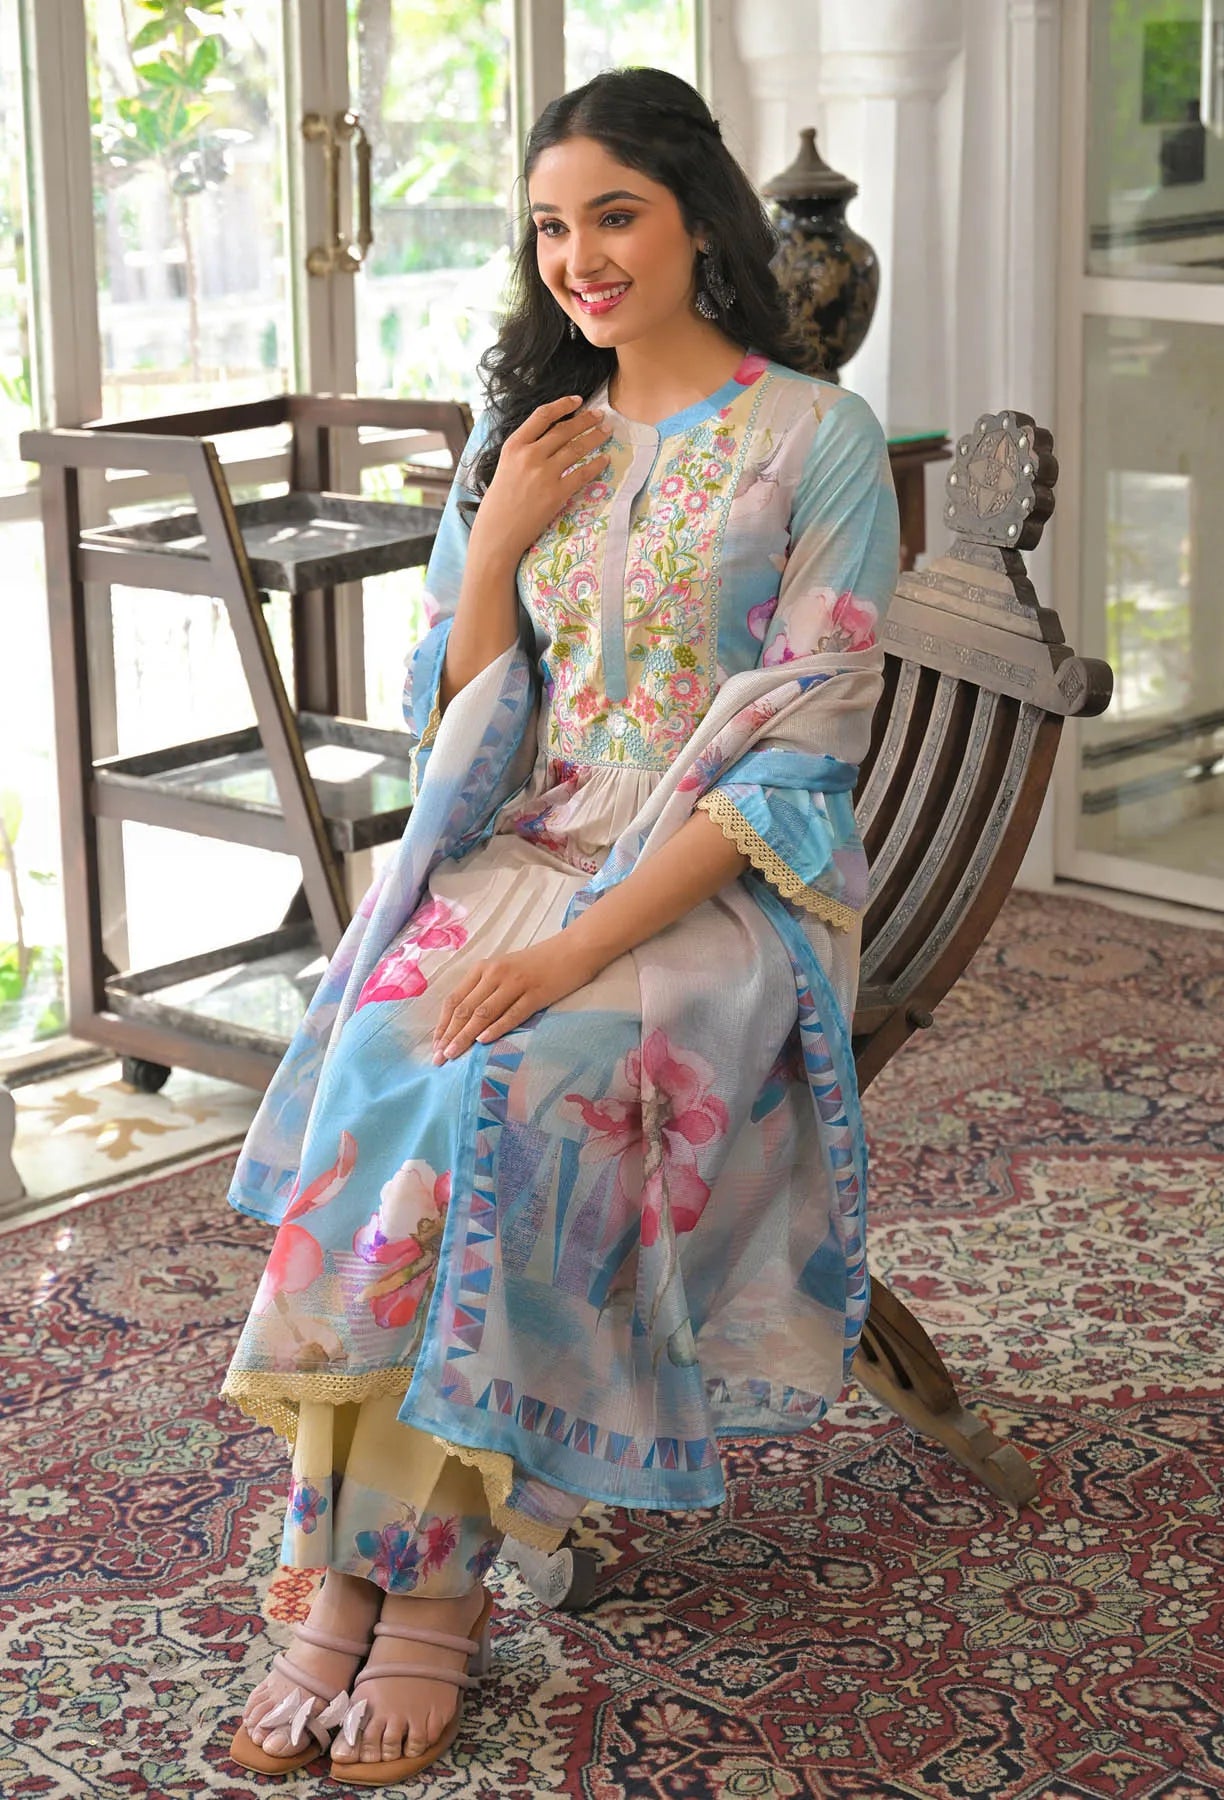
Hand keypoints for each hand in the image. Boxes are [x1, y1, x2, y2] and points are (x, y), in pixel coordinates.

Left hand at [432, 934, 601, 1062]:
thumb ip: (486, 990)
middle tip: (438, 1058)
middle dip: (449, 1035)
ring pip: (484, 1013)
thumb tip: (465, 1022)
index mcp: (484, 968)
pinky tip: (483, 1041)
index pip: (455, 999)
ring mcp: (516, 983)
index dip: (443, 1024)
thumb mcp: (506, 971)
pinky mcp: (536, 993)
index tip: (435, 1045)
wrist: (574, 949)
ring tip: (453, 1054)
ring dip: (466, 1036)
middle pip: (466, 1009)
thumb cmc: (539, 963)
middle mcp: (495, 974)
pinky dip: (496, 1028)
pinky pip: (512, 1013)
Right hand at [469, 396, 611, 566]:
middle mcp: (529, 456)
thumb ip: (525, 450)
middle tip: (600, 415)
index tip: (578, 401)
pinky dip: (597, 465)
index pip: (542, 416)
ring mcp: (544, 474)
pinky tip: (605, 459)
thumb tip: (551, 437)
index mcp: (514, 446)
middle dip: (585, 420)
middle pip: (564, 430)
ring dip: (595, 438)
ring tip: (606, 431)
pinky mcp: (556, 494)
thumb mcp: (505, 466)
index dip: (563, 405)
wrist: (497, 533)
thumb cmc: (499, 502)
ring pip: (576, 449)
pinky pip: (582, 474)